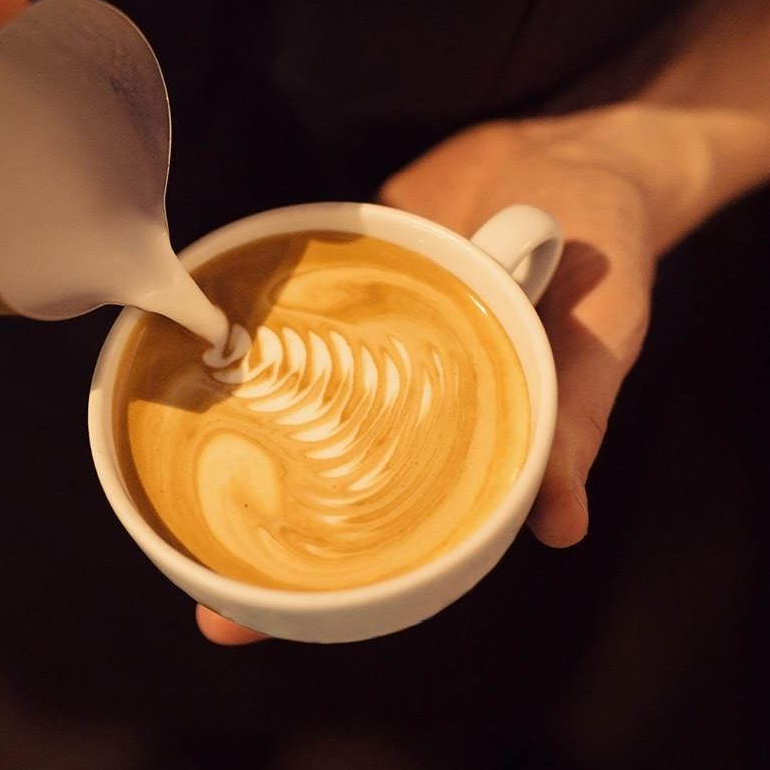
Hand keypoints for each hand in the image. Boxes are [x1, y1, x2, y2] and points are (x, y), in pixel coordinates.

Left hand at [193, 104, 686, 643]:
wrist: (575, 149)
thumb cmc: (605, 250)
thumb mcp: (600, 338)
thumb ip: (573, 417)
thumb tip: (559, 522)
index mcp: (472, 446)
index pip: (392, 535)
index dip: (328, 587)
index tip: (247, 619)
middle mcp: (410, 413)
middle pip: (321, 487)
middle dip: (258, 545)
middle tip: (201, 601)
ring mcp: (369, 356)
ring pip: (289, 413)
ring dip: (234, 441)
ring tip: (165, 490)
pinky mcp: (347, 289)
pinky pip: (287, 321)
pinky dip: (248, 338)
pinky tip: (190, 356)